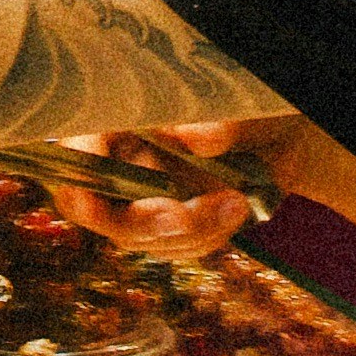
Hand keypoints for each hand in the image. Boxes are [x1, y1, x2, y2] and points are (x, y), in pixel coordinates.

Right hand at [39, 115, 298, 262]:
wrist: (280, 139)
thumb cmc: (254, 109)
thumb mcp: (242, 108)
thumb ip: (217, 122)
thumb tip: (193, 138)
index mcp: (121, 119)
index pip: (78, 145)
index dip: (76, 172)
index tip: (86, 198)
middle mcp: (120, 158)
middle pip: (95, 206)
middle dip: (140, 220)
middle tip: (181, 217)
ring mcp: (139, 196)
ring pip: (138, 236)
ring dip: (188, 231)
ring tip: (237, 203)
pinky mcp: (166, 224)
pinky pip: (171, 247)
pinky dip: (205, 238)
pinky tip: (235, 212)